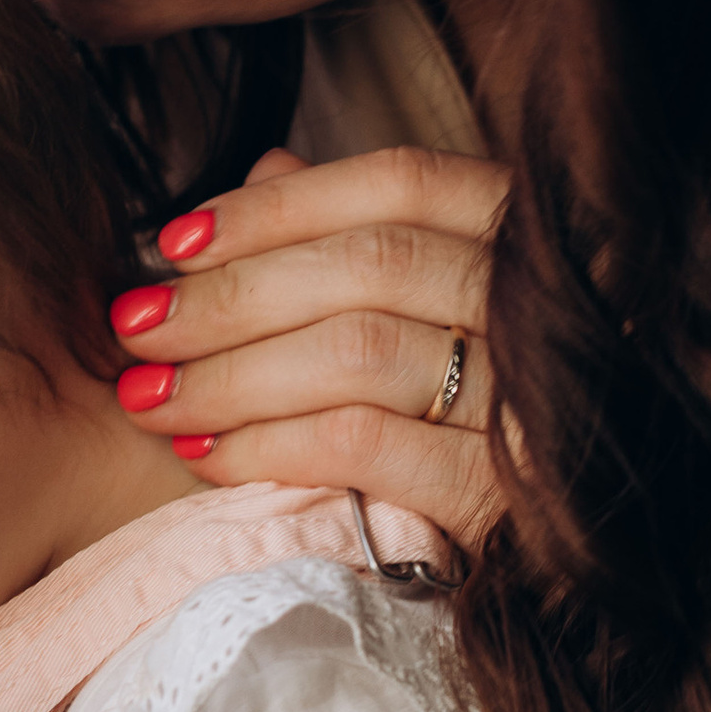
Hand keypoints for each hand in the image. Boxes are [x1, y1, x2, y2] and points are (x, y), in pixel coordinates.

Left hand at [109, 145, 509, 549]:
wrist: (574, 545)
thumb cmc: (483, 406)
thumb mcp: (441, 303)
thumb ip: (365, 231)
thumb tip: (268, 166)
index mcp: (529, 234)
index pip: (399, 184)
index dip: (277, 207)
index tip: (176, 241)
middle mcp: (539, 303)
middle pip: (367, 266)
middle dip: (228, 296)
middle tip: (136, 326)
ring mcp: (530, 398)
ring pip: (356, 352)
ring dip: (229, 374)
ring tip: (152, 398)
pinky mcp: (503, 493)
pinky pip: (361, 446)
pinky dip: (267, 445)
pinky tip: (206, 457)